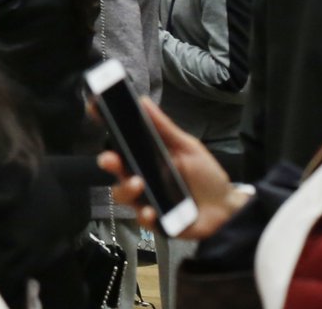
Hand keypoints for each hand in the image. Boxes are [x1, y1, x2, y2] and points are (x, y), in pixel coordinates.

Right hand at [95, 98, 243, 240]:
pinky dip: (144, 215)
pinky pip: (141, 218)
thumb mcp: (188, 147)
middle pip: (115, 168)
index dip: (104, 124)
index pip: (120, 140)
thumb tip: (142, 100)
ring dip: (125, 189)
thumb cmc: (206, 175)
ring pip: (122, 194)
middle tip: (109, 159)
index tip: (94, 108)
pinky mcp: (155, 221)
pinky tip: (151, 211)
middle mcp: (140, 175)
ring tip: (138, 184)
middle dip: (108, 162)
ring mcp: (145, 199)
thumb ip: (165, 128)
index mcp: (146, 155)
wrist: (228, 208)